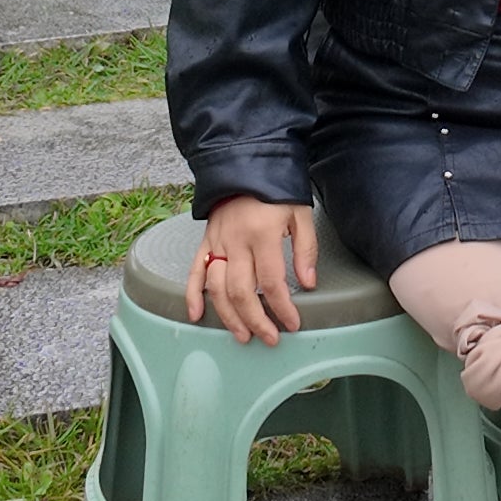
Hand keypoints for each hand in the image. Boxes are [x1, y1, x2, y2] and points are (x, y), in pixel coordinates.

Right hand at [186, 195, 317, 343]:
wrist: (245, 162)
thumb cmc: (276, 189)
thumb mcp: (300, 213)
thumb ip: (306, 249)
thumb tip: (308, 283)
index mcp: (262, 234)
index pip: (272, 282)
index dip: (283, 308)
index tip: (293, 323)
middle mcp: (236, 241)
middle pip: (242, 292)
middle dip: (256, 321)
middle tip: (269, 338)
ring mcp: (217, 243)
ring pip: (217, 289)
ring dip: (229, 316)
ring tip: (243, 335)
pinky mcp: (206, 241)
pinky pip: (195, 272)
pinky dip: (192, 296)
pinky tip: (196, 315)